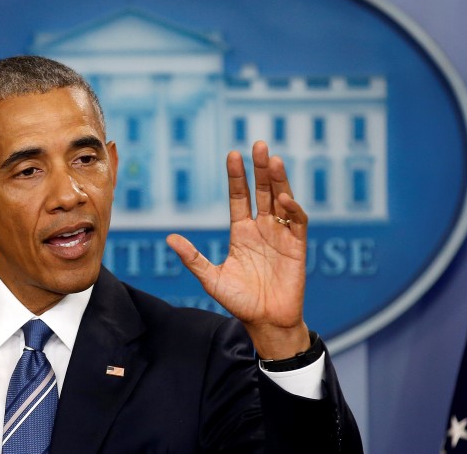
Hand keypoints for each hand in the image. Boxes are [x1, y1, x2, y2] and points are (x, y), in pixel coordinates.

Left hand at [166, 141, 309, 358]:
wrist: (266, 323)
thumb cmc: (239, 302)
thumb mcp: (211, 278)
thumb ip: (193, 258)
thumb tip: (170, 238)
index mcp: (241, 232)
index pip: (239, 196)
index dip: (237, 176)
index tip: (232, 154)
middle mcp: (261, 229)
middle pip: (262, 191)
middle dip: (260, 168)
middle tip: (258, 144)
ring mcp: (280, 236)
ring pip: (280, 200)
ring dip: (278, 180)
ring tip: (273, 159)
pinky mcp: (297, 247)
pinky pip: (296, 223)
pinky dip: (292, 209)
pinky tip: (284, 198)